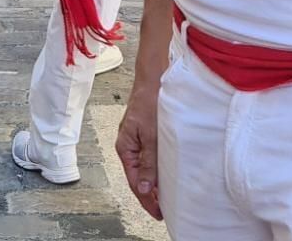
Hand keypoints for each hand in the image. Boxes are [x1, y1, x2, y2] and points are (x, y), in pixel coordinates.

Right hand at [116, 85, 162, 219]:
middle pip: (137, 177)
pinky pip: (149, 157)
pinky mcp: (146, 135)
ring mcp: (137, 140)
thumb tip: (143, 188)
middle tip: (164, 210)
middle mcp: (129, 146)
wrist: (153, 79)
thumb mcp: (151, 135)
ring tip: (166, 197)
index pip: (134, 181)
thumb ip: (147, 163)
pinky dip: (156, 169)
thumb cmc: (149, 101)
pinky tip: (165, 174)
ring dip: (153, 182)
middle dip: (149, 195)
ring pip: (144, 168)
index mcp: (125, 147)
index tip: (158, 212)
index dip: (146, 199)